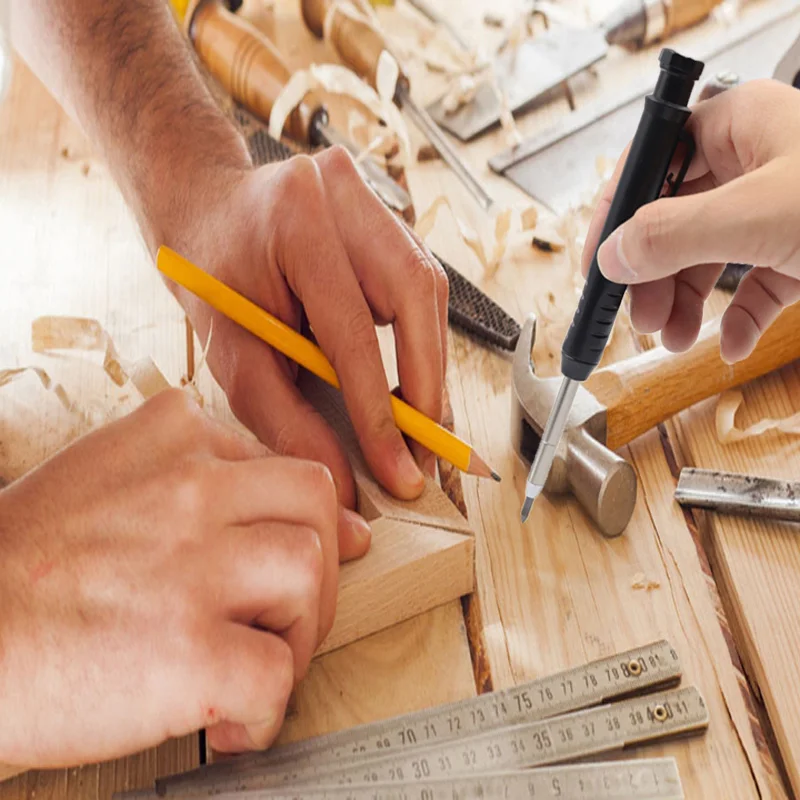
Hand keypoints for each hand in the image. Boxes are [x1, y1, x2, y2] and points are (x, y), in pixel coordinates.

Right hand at [0, 390, 340, 765]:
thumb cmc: (23, 568)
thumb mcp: (108, 477)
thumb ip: (200, 478)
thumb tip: (310, 514)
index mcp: (173, 439)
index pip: (285, 470)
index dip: (296, 529)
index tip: (286, 566)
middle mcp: (189, 489)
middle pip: (316, 505)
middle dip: (318, 566)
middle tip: (285, 616)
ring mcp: (192, 565)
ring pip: (309, 573)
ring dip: (297, 632)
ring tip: (253, 663)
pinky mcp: (187, 649)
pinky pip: (276, 673)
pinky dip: (266, 709)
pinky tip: (228, 719)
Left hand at [162, 148, 447, 539]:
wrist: (209, 212)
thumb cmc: (211, 277)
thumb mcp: (231, 351)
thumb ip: (284, 416)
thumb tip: (343, 477)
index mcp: (295, 222)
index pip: (354, 331)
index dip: (381, 410)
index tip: (399, 471)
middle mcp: (345, 196)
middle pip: (416, 297)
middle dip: (428, 386)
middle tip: (426, 455)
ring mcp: (373, 200)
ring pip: (429, 293)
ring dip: (430, 367)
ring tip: (420, 429)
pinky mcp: (389, 221)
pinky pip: (421, 289)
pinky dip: (421, 343)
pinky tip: (410, 385)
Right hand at [582, 79, 799, 362]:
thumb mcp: (764, 215)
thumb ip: (676, 234)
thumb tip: (614, 254)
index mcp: (741, 125)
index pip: (651, 163)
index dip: (617, 214)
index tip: (599, 262)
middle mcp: (756, 163)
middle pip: (673, 218)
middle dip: (653, 274)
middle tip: (641, 316)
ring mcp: (778, 209)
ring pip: (706, 255)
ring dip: (684, 302)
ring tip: (675, 338)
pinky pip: (751, 285)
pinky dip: (733, 318)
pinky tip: (726, 342)